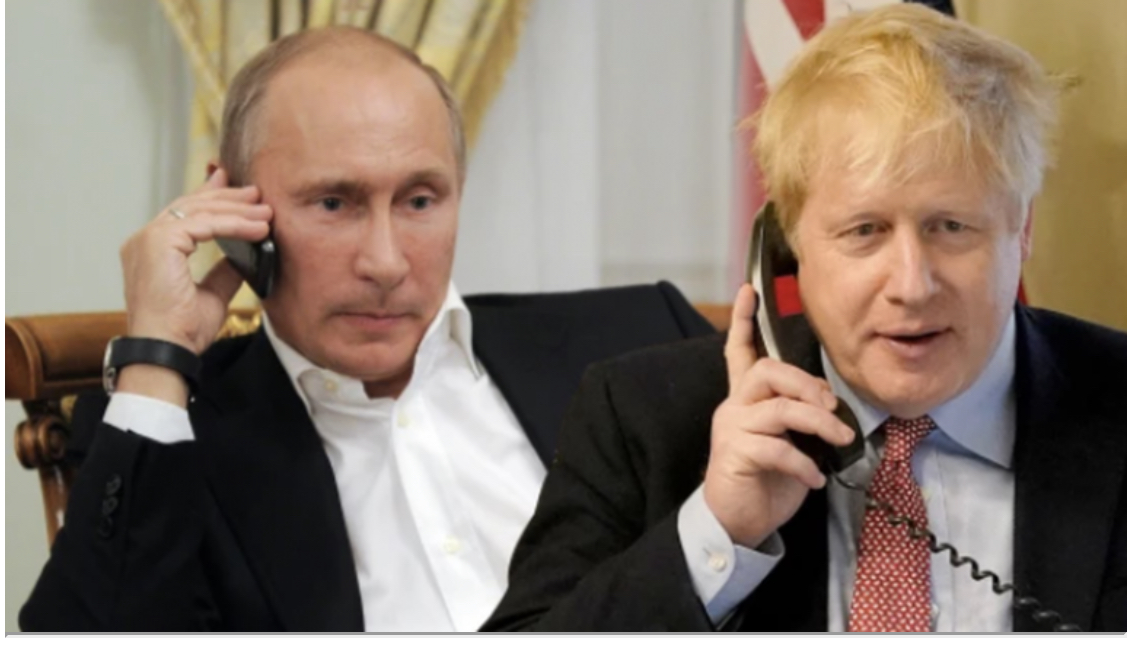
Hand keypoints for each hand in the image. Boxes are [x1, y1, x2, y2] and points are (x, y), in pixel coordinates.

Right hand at [120, 168, 271, 353]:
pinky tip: (258, 229)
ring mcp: (148, 238)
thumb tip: (244, 255)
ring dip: (238, 211)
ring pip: (199, 211)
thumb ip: (224, 271)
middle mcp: (144, 239)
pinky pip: (204, 224)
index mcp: (151, 250)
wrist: (166, 350)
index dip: (211, 199)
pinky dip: (234, 224)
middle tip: (257, 194)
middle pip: (191, 206)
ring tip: (266, 213)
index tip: (239, 193)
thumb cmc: (181, 331)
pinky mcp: (159, 241)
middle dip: (228, 198)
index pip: (184, 214)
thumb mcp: (211, 295)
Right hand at [702, 285, 856, 547]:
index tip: (748, 289)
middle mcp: (734, 406)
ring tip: (839, 441)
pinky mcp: (735, 453)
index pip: (739, 351)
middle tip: (832, 406)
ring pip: (779, 408)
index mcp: (746, 399)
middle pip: (767, 371)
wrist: (738, 521)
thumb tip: (829, 403)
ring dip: (818, 423)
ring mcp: (732, 428)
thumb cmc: (767, 480)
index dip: (743, 320)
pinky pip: (777, 447)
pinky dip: (804, 464)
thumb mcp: (791, 440)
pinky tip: (815, 479)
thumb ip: (801, 415)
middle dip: (806, 383)